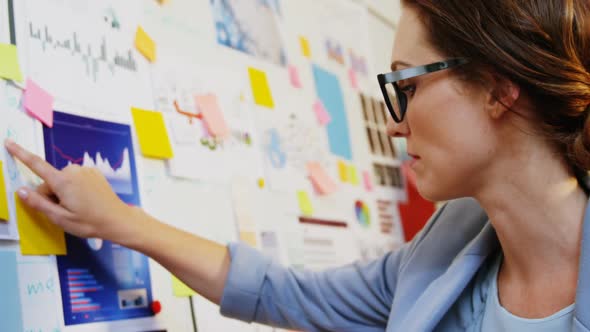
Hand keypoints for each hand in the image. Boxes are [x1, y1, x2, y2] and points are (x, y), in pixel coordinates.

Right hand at [5, 139, 135, 241]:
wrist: (117, 219)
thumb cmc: (89, 221)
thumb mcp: (60, 218)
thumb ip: (38, 203)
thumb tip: (21, 191)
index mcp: (63, 181)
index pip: (36, 165)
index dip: (20, 153)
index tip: (9, 142)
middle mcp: (74, 171)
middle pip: (50, 180)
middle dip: (51, 194)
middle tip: (66, 210)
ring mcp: (85, 170)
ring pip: (63, 180)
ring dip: (64, 192)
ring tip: (78, 206)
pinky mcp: (94, 172)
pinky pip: (75, 179)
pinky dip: (75, 188)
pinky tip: (86, 200)